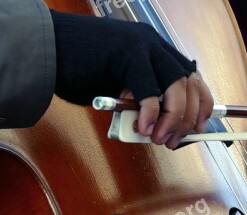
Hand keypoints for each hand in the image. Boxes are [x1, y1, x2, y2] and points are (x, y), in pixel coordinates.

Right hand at [50, 11, 213, 148]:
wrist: (46, 49)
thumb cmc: (77, 67)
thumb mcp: (117, 85)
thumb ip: (138, 99)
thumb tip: (155, 125)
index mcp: (153, 48)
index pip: (191, 75)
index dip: (200, 104)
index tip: (198, 126)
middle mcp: (152, 44)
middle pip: (189, 83)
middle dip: (186, 118)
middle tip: (173, 140)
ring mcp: (142, 46)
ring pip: (176, 85)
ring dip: (172, 118)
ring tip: (158, 137)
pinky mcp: (127, 55)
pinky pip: (150, 89)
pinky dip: (151, 113)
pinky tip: (144, 127)